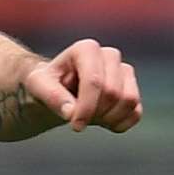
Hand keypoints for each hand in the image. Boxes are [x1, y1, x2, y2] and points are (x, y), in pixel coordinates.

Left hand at [23, 38, 140, 131]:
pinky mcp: (133, 89)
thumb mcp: (37, 86)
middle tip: (77, 119)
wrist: (56, 90)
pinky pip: (136, 112)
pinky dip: (120, 124)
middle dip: (95, 112)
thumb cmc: (45, 84)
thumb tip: (71, 112)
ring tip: (89, 118)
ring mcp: (124, 71)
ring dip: (109, 118)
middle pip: (113, 93)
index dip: (87, 107)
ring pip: (129, 101)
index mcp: (86, 49)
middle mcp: (110, 55)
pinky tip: (102, 122)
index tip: (74, 125)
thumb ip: (51, 96)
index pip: (95, 82)